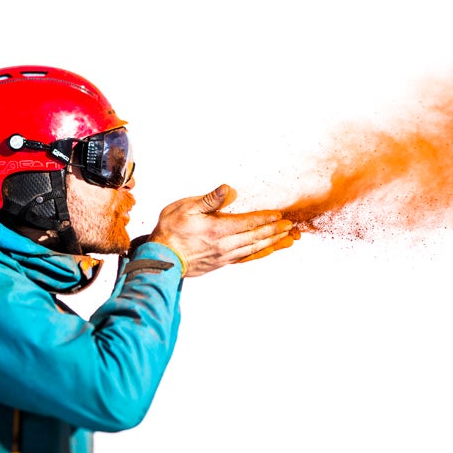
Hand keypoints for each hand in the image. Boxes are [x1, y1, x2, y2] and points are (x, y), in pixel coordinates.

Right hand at [149, 184, 296, 276]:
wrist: (161, 259)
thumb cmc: (170, 231)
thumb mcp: (186, 208)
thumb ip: (210, 200)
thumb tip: (228, 189)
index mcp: (218, 230)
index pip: (249, 223)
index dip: (265, 218)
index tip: (279, 215)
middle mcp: (225, 245)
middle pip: (256, 237)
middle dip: (275, 231)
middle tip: (291, 227)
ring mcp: (225, 256)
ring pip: (255, 249)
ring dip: (272, 243)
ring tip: (288, 240)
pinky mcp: (222, 263)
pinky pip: (247, 257)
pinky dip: (260, 253)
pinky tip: (267, 250)